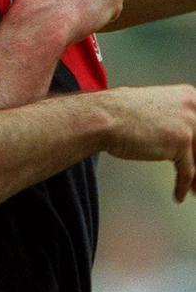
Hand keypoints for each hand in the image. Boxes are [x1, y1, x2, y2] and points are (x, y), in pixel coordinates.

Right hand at [105, 84, 195, 202]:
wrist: (104, 117)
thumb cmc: (118, 113)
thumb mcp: (152, 108)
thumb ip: (170, 119)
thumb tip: (176, 139)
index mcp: (188, 96)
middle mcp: (193, 106)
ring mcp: (189, 123)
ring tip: (193, 191)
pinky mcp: (180, 141)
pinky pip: (187, 170)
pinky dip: (182, 185)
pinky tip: (178, 195)